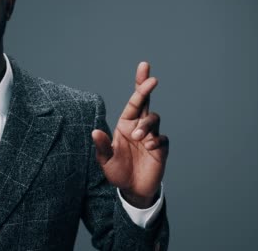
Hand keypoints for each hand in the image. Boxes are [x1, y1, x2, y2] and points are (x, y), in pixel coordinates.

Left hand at [91, 62, 168, 207]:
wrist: (132, 189)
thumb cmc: (117, 171)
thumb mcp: (105, 160)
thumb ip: (102, 146)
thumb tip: (95, 131)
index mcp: (125, 124)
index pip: (133, 101)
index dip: (139, 85)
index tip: (144, 68)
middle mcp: (139, 126)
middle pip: (146, 102)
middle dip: (147, 88)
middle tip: (152, 80)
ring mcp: (151, 136)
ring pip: (153, 119)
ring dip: (146, 125)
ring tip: (138, 137)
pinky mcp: (160, 148)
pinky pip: (161, 138)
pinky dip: (156, 140)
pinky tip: (149, 147)